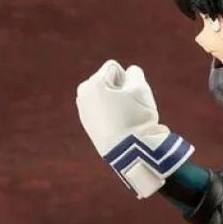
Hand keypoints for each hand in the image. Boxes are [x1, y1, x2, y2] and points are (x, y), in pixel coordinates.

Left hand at [76, 61, 193, 198]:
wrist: (129, 154)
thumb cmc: (136, 118)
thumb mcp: (140, 89)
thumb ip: (135, 74)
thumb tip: (129, 73)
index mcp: (91, 82)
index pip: (116, 70)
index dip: (129, 83)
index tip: (130, 99)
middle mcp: (82, 95)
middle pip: (109, 84)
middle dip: (120, 92)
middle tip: (128, 110)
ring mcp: (83, 112)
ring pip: (107, 99)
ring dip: (117, 105)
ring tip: (124, 121)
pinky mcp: (88, 127)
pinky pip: (104, 114)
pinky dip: (112, 117)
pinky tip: (118, 129)